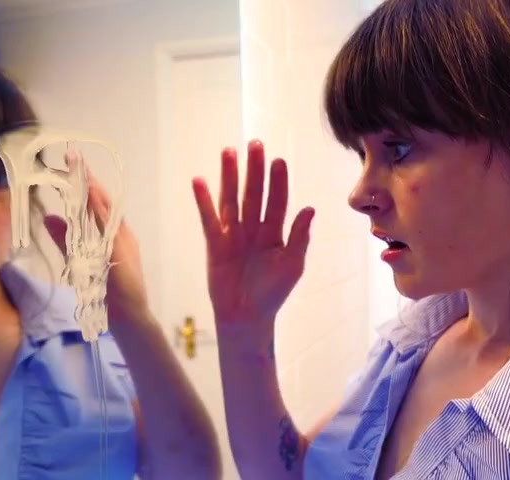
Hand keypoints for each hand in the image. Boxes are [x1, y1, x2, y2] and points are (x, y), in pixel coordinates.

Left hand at [44, 155, 148, 325]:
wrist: (131, 315)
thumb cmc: (110, 292)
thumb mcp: (81, 262)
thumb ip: (66, 240)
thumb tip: (49, 218)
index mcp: (113, 234)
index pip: (97, 204)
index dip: (85, 183)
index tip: (73, 164)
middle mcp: (119, 232)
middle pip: (101, 200)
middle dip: (87, 178)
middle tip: (73, 156)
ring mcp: (121, 240)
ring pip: (105, 208)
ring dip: (91, 187)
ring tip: (79, 168)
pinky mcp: (119, 250)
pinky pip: (108, 225)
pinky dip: (100, 209)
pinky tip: (91, 196)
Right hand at [192, 140, 313, 331]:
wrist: (246, 317)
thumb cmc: (272, 293)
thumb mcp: (292, 265)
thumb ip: (299, 237)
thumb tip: (309, 208)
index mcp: (275, 232)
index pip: (277, 201)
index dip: (278, 182)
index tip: (279, 161)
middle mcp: (254, 228)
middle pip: (254, 193)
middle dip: (255, 169)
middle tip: (255, 144)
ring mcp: (233, 234)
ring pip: (232, 199)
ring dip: (230, 176)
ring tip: (229, 152)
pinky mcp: (215, 243)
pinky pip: (209, 218)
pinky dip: (204, 200)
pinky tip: (200, 181)